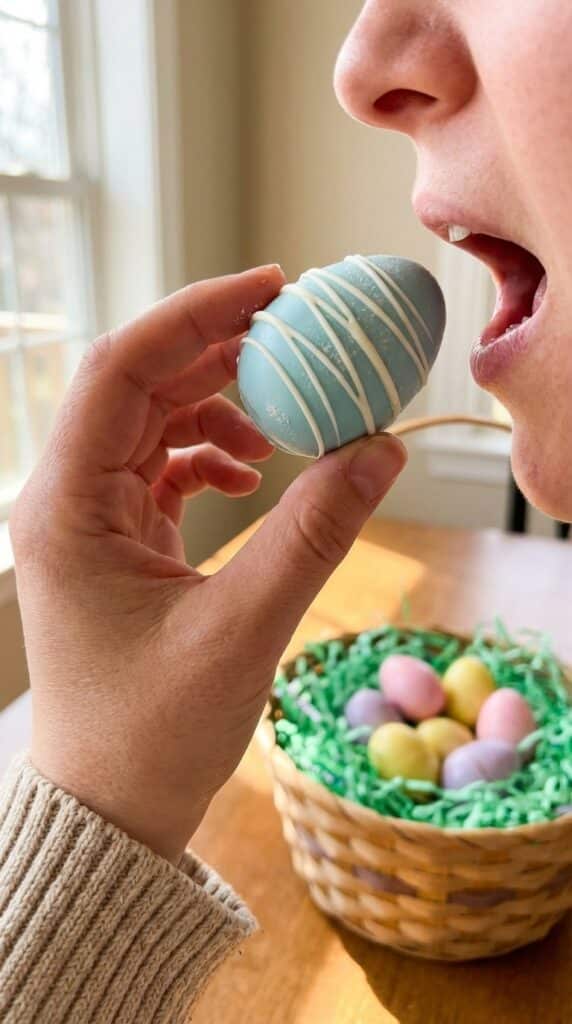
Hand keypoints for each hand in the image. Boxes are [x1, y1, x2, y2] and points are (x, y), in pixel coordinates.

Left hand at [11, 266, 406, 863]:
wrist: (111, 810)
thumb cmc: (152, 736)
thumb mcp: (243, 630)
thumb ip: (314, 534)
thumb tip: (380, 449)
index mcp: (65, 507)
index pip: (121, 371)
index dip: (195, 316)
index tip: (272, 288)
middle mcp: (65, 500)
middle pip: (139, 386)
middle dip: (219, 355)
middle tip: (299, 343)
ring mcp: (88, 520)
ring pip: (152, 423)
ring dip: (220, 410)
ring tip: (282, 433)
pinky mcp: (116, 542)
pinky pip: (162, 468)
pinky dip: (212, 457)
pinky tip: (254, 478)